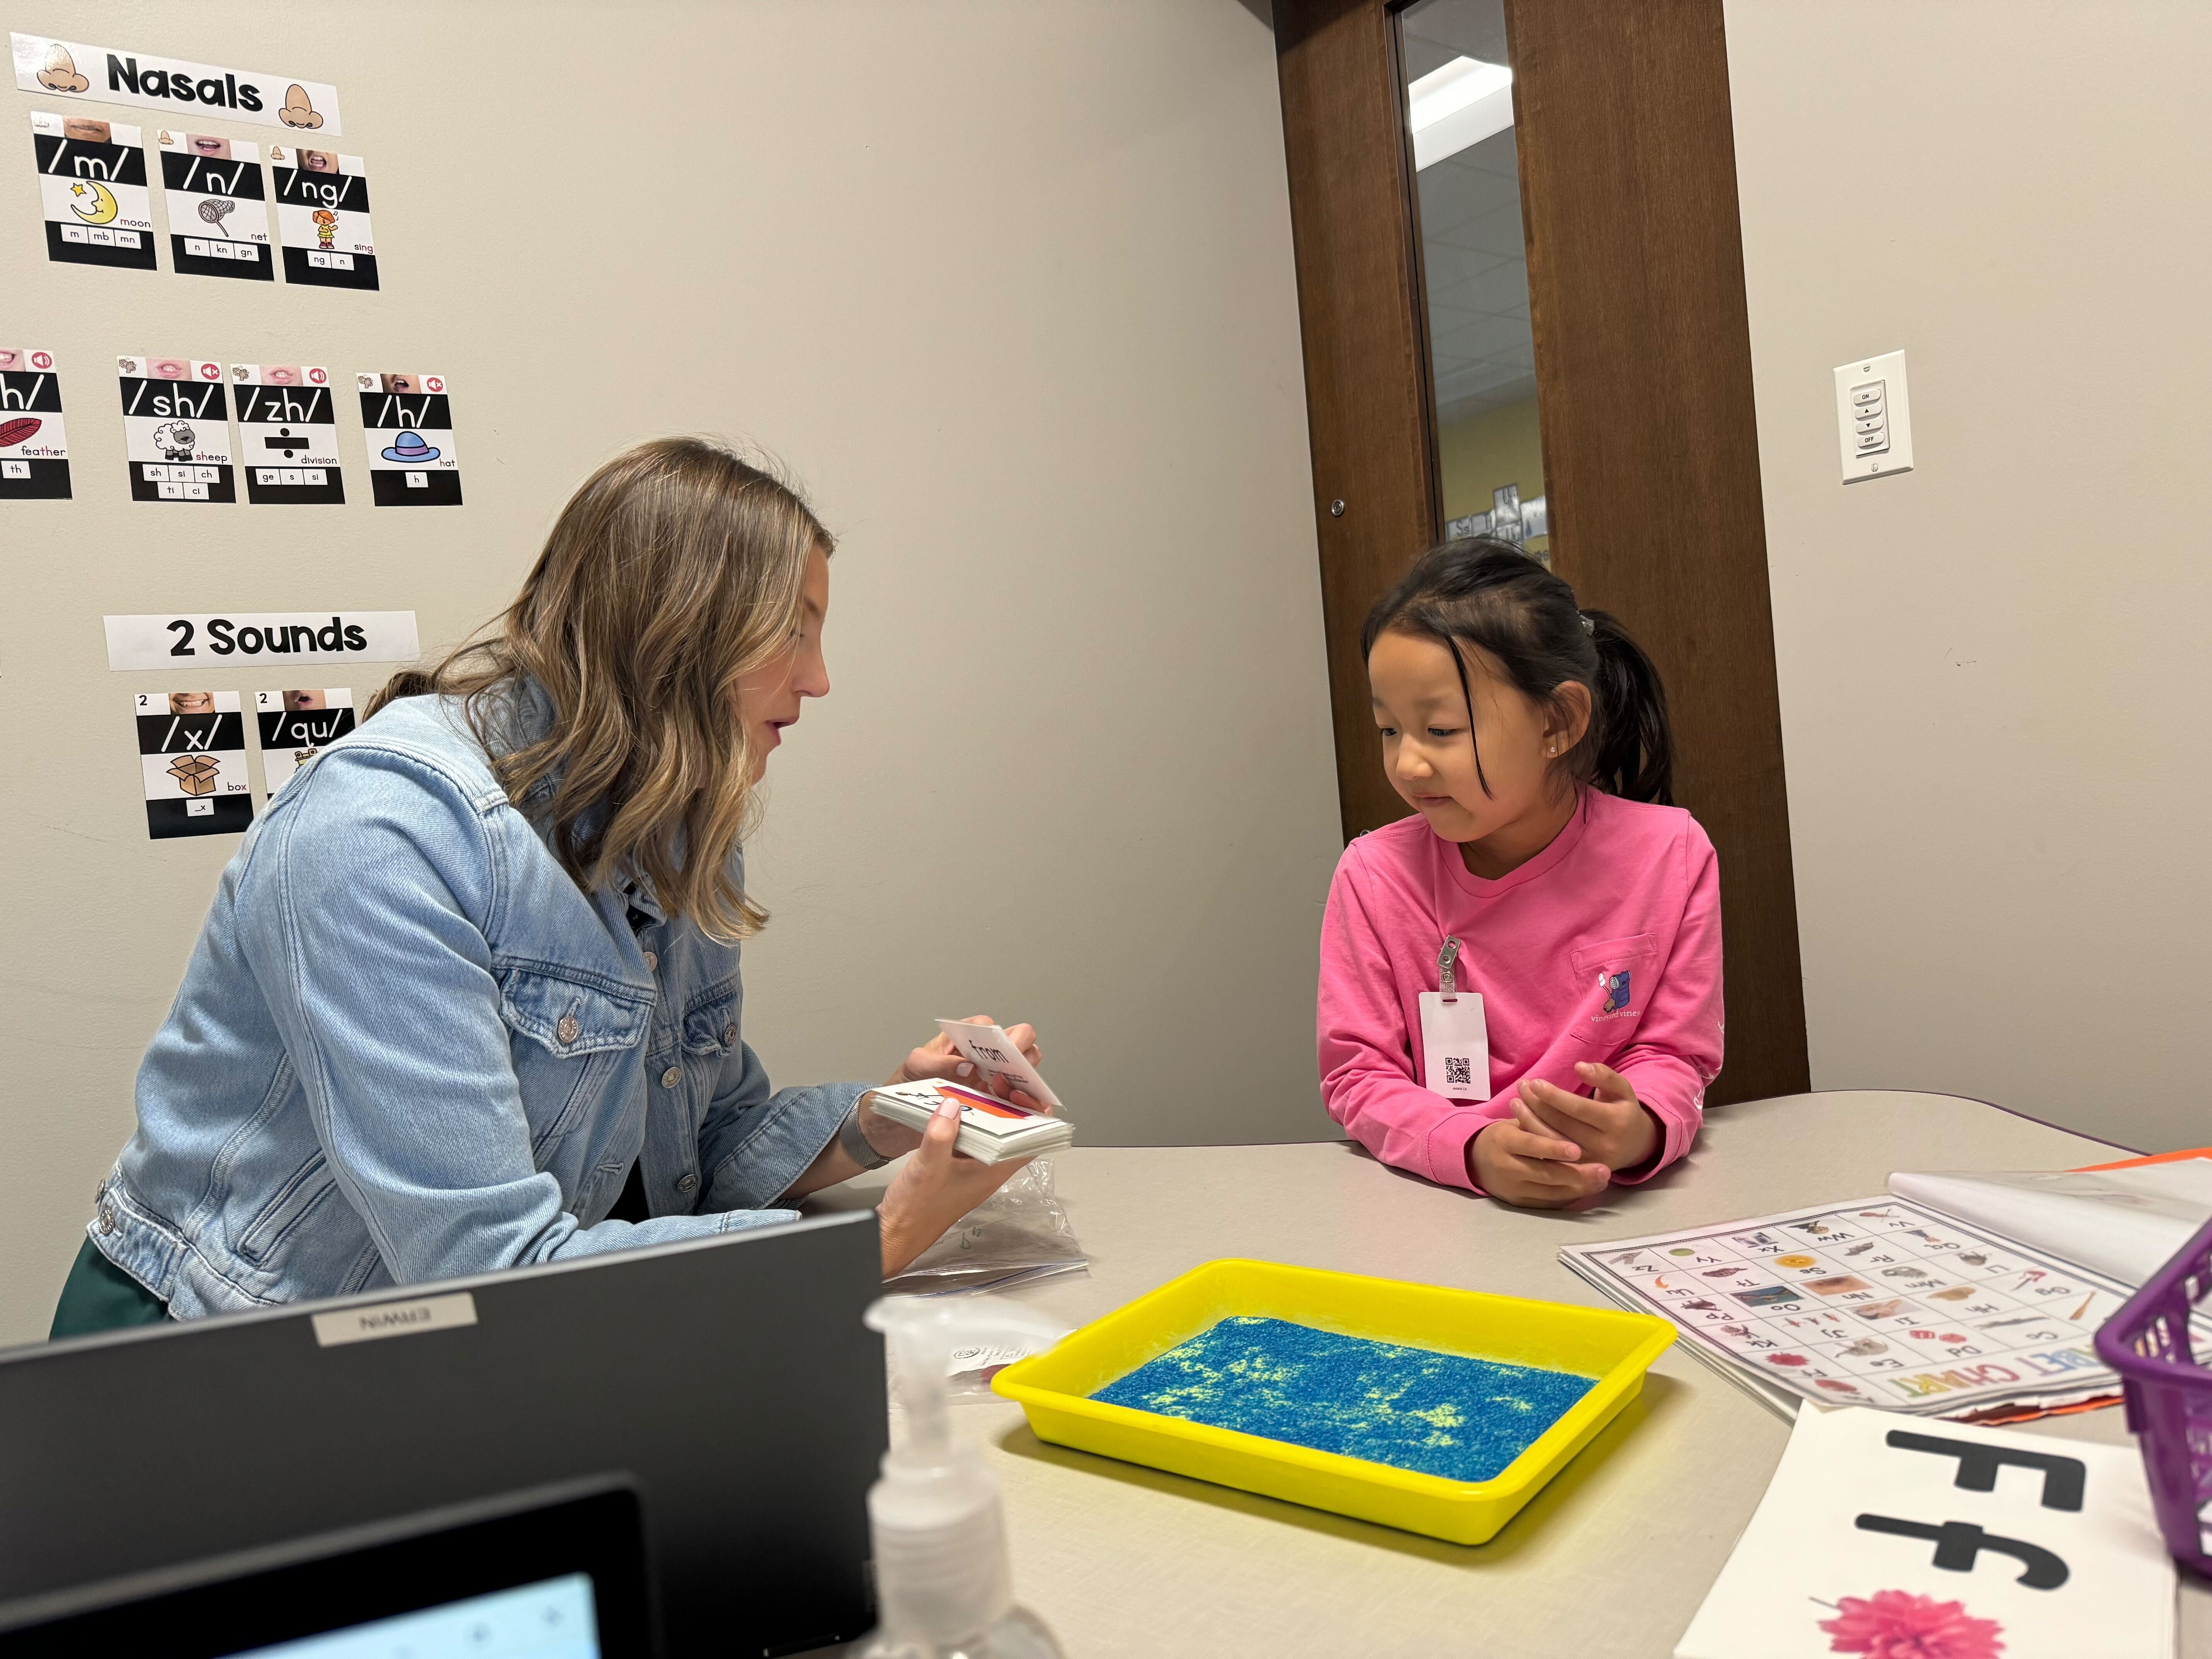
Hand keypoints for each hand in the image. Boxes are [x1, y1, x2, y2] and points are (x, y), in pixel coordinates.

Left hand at [863, 1014, 1041, 1160]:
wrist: (896, 1122)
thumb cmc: (905, 1086)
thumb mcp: (915, 1069)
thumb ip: (937, 1064)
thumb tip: (967, 1065)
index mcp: (962, 1041)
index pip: (988, 1027)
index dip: (1000, 1033)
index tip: (1003, 1047)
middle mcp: (981, 1058)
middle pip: (1017, 1044)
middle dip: (1022, 1052)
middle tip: (1015, 1068)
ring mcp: (990, 1082)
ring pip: (1023, 1071)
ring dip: (1025, 1078)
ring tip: (1012, 1091)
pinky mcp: (994, 1106)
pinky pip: (1017, 1100)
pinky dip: (1024, 1102)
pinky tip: (1018, 1107)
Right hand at [876, 1094, 1037, 1275]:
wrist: (894, 1234)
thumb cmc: (915, 1211)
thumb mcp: (928, 1167)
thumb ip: (942, 1134)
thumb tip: (953, 1105)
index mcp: (991, 1173)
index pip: (1029, 1143)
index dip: (1034, 1116)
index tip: (1024, 1093)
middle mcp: (986, 1171)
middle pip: (1011, 1134)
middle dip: (1009, 1106)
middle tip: (998, 1083)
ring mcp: (970, 1170)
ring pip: (990, 1136)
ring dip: (988, 1113)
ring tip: (980, 1088)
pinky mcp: (954, 1169)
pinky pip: (968, 1140)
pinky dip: (967, 1123)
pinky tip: (955, 1107)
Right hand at [1469, 1099, 1611, 1207]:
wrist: (1475, 1159)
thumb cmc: (1505, 1135)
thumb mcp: (1515, 1123)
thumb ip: (1538, 1123)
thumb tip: (1572, 1118)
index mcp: (1504, 1140)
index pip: (1531, 1144)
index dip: (1554, 1148)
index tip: (1578, 1149)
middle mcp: (1505, 1167)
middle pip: (1544, 1173)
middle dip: (1576, 1174)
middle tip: (1603, 1170)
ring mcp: (1512, 1188)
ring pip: (1549, 1192)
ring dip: (1579, 1187)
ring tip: (1602, 1180)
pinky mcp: (1518, 1203)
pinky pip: (1548, 1203)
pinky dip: (1569, 1196)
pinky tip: (1588, 1189)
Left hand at [1518, 1062, 1659, 1171]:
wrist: (1634, 1146)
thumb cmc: (1623, 1110)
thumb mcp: (1622, 1089)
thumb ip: (1604, 1075)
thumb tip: (1579, 1066)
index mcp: (1616, 1122)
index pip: (1579, 1109)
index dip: (1555, 1096)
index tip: (1535, 1082)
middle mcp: (1604, 1146)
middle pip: (1562, 1125)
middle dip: (1538, 1105)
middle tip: (1522, 1087)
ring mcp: (1589, 1163)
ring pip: (1552, 1142)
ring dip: (1529, 1121)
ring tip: (1515, 1102)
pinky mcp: (1578, 1173)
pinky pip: (1550, 1156)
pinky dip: (1534, 1138)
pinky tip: (1521, 1121)